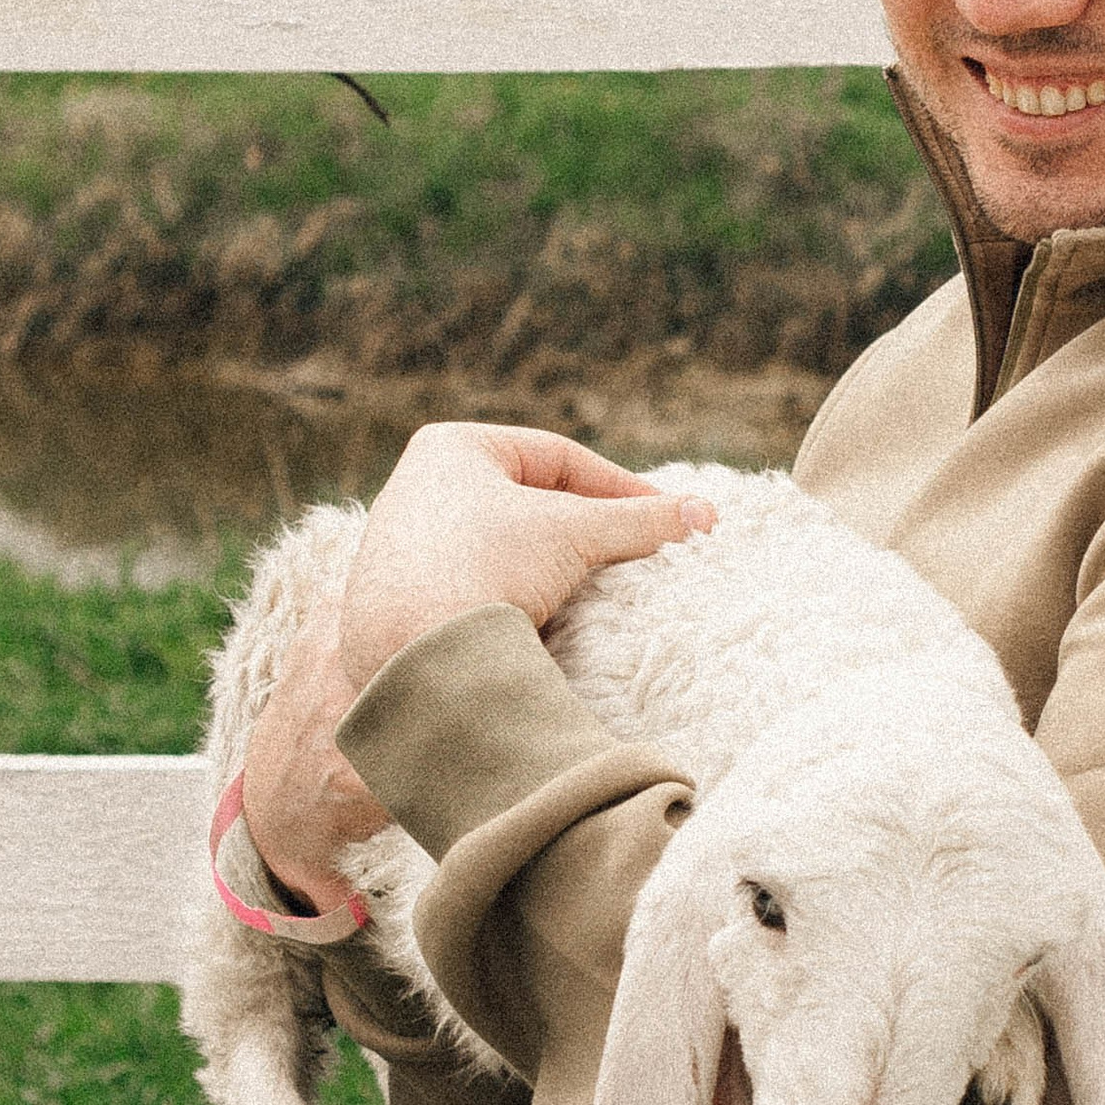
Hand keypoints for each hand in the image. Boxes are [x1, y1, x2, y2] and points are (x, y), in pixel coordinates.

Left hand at [334, 422, 714, 693]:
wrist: (412, 657)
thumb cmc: (485, 570)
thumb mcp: (576, 534)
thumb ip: (643, 519)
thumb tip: (706, 515)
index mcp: (450, 447)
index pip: (557, 457)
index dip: (620, 485)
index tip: (665, 514)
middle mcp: (417, 486)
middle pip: (531, 500)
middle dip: (587, 526)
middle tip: (637, 551)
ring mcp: (403, 545)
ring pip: (504, 545)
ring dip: (552, 564)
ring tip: (595, 590)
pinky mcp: (398, 598)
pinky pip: (475, 584)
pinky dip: (514, 594)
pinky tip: (541, 620)